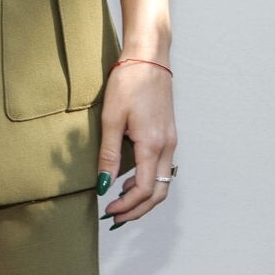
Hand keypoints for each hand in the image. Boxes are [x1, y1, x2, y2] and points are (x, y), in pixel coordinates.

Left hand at [96, 60, 176, 226]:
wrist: (149, 57)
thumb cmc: (129, 82)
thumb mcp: (111, 118)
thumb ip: (109, 155)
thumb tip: (104, 185)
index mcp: (152, 145)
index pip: (144, 190)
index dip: (127, 206)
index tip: (107, 211)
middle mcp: (167, 147)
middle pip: (158, 192)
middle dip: (138, 210)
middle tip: (116, 217)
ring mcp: (170, 141)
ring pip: (163, 182)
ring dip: (144, 198)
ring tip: (121, 202)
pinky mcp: (168, 134)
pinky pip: (162, 168)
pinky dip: (149, 181)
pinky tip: (131, 179)